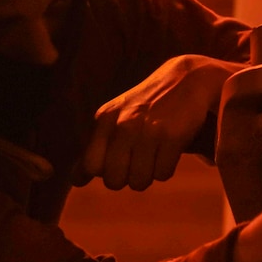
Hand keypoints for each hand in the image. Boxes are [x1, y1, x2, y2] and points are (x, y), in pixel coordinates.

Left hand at [75, 55, 243, 190]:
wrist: (186, 80)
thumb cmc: (146, 107)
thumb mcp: (115, 119)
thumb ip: (94, 149)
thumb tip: (75, 181)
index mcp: (105, 119)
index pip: (91, 166)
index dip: (106, 171)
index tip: (120, 160)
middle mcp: (123, 124)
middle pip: (113, 181)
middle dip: (127, 178)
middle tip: (139, 161)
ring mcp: (148, 130)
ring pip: (139, 182)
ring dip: (148, 175)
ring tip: (154, 155)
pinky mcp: (172, 137)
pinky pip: (163, 175)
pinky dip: (166, 169)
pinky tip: (168, 151)